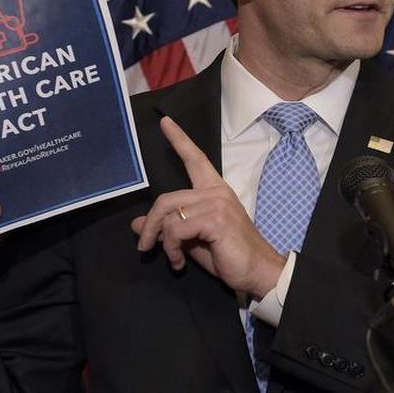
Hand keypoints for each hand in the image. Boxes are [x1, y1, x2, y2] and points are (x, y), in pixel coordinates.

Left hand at [131, 116, 285, 300]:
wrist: (257, 272)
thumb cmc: (228, 255)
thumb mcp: (192, 240)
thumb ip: (168, 229)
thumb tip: (137, 224)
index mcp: (214, 190)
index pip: (195, 159)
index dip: (179, 140)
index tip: (165, 122)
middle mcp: (215, 192)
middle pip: (166, 199)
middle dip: (150, 225)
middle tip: (144, 247)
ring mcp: (216, 203)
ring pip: (169, 215)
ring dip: (163, 242)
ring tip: (172, 259)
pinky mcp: (215, 219)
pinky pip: (177, 229)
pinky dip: (172, 248)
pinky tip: (179, 262)